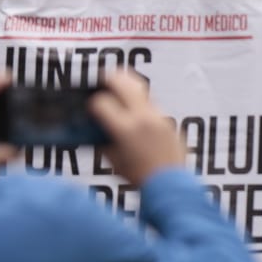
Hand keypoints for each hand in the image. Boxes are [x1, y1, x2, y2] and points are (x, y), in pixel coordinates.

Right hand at [90, 71, 183, 185]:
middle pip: (123, 81)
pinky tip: (135, 114)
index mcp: (126, 128)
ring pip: (141, 89)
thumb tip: (96, 127)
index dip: (92, 103)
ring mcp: (159, 118)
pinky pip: (152, 105)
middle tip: (102, 79)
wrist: (170, 183)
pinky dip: (141, 105)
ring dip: (127, 88)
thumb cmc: (141, 176)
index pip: (101, 102)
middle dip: (109, 78)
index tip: (91, 106)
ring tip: (119, 91)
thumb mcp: (113, 159)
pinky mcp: (169, 122)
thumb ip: (103, 139)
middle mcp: (144, 118)